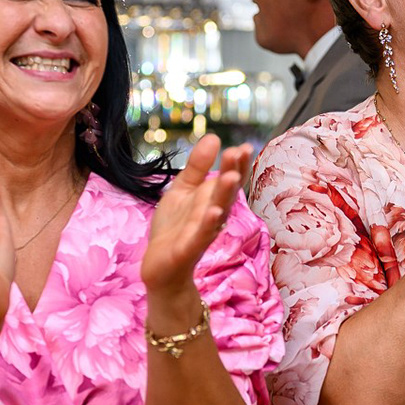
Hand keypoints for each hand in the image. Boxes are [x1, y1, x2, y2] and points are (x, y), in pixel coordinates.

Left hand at [141, 133, 249, 292]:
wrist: (160, 267)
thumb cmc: (175, 228)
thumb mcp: (183, 191)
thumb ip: (197, 167)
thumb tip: (214, 137)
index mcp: (212, 200)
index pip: (229, 180)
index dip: (237, 164)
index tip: (244, 147)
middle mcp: (212, 215)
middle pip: (226, 192)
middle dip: (233, 173)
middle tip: (240, 152)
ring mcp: (202, 232)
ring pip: (217, 212)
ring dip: (224, 196)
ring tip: (230, 177)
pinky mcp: (188, 249)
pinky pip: (200, 235)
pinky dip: (207, 225)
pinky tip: (213, 213)